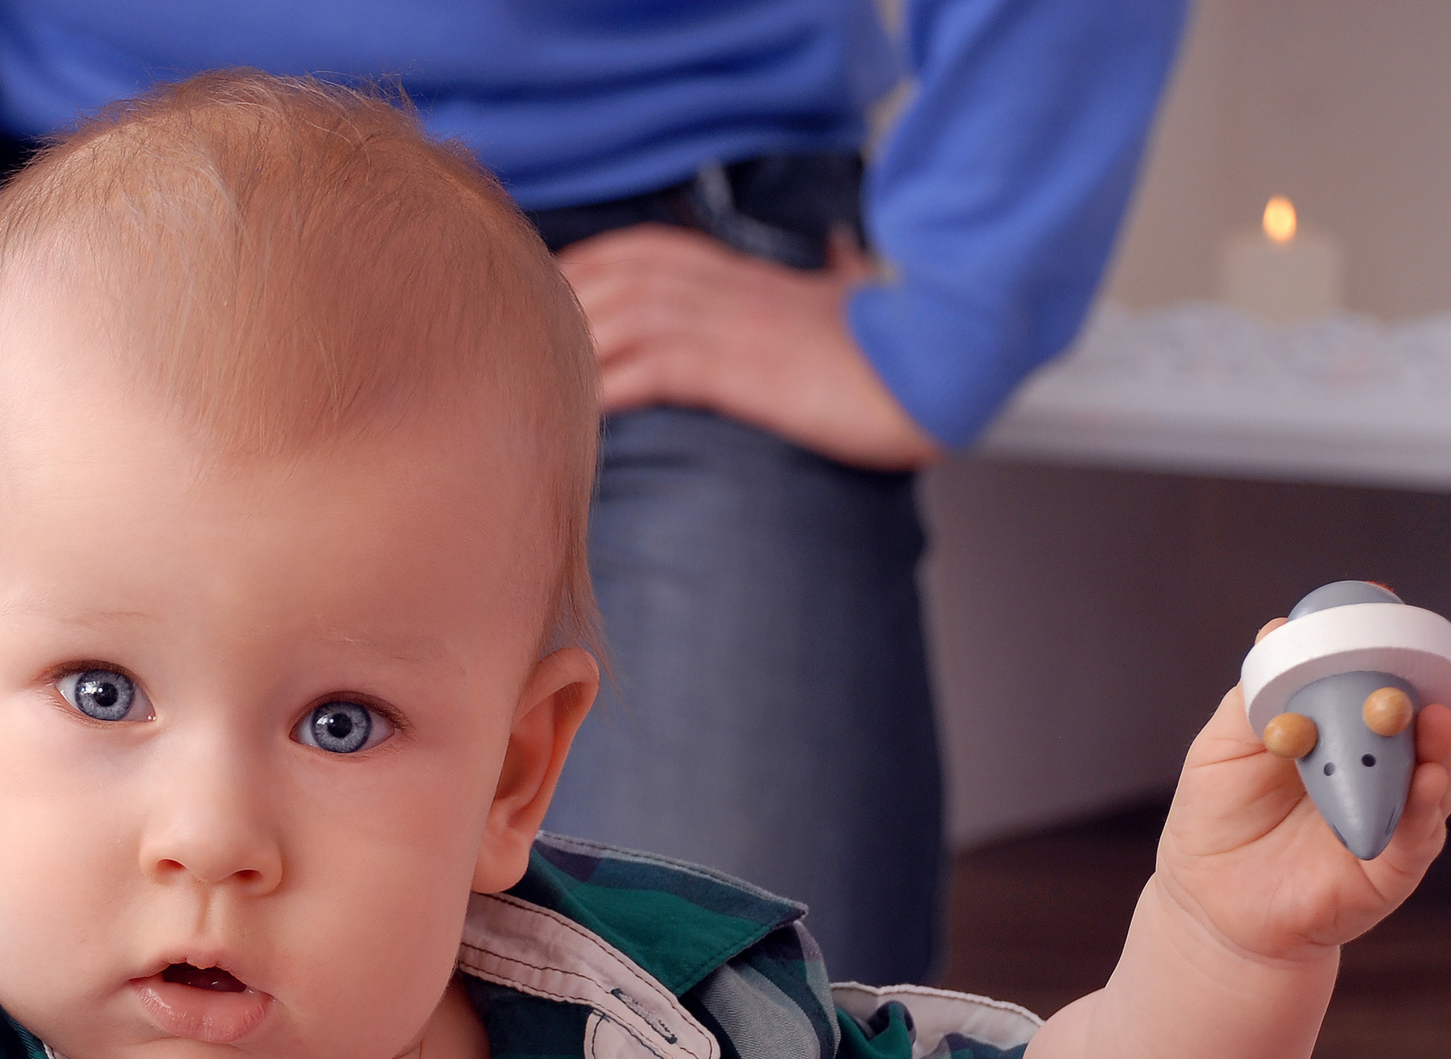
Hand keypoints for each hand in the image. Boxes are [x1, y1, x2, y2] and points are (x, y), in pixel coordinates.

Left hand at [556, 225, 938, 469]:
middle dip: (557, 306)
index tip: (545, 297)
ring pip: (622, 318)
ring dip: (569, 348)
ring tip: (530, 381)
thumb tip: (842, 257)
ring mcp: (730, 327)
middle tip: (511, 341)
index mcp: (744, 274)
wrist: (939, 368)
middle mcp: (727, 291)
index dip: (584, 269)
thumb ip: (831, 278)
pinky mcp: (739, 369)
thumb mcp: (852, 302)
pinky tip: (579, 413)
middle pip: (616, 279)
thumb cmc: (896, 348)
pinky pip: (654, 367)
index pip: (642, 252)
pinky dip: (608, 388)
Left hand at [1154, 631, 1450, 965]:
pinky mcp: (1391, 867)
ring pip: (1439, 777)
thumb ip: (1258, 693)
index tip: (1430, 632)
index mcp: (1353, 735)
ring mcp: (1395, 819)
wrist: (1207, 899)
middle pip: (1445, 728)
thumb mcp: (1226, 744)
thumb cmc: (1219, 816)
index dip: (1425, 661)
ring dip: (1444, 746)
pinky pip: (1417, 835)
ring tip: (1435, 718)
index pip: (1404, 688)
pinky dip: (1424, 807)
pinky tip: (1426, 781)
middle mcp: (1386, 772)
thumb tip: (1278, 630)